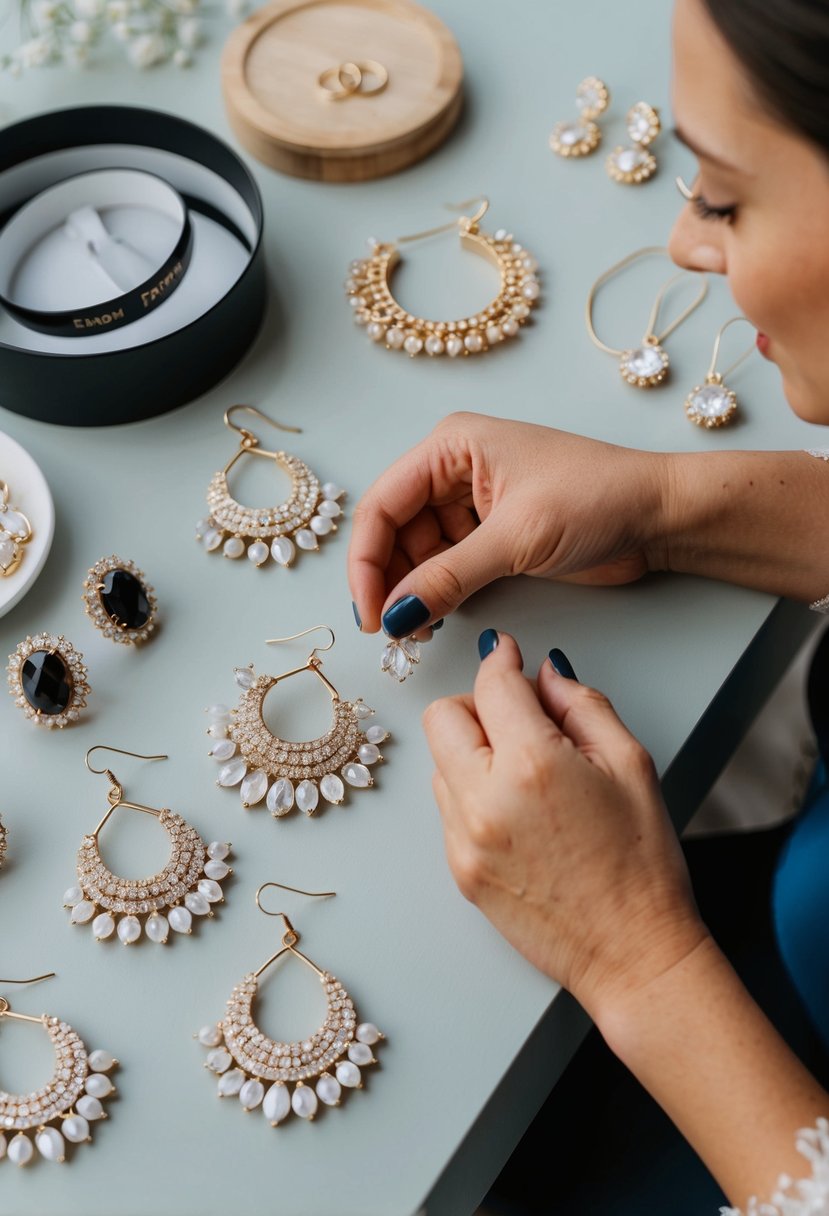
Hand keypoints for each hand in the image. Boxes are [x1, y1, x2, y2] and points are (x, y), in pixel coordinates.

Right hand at [348, 412, 668, 634]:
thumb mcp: (517, 538)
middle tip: (393, 630)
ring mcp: (471, 505)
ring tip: (419, 629)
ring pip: (417, 555)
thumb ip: (449, 578)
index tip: (371, 613)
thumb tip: (397, 614)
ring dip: (414, 593)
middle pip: (394, 532)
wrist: (658, 517)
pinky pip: (446, 568)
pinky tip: (438, 618)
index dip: (367, 563)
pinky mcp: (491, 536)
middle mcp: (453, 471)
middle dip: (390, 581)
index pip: (383, 506)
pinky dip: (438, 595)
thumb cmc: (600, 497)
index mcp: (452, 447)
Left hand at [423, 631, 707, 1020]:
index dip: (502, 659)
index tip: (508, 652)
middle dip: (478, 706)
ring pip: (440, 762)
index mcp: (532, 765)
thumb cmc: (644, 865)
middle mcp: (484, 799)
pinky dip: (473, 794)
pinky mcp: (458, 870)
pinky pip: (447, 807)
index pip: (492, 684)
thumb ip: (583, 704)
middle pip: (443, 716)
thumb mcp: (631, 764)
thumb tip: (545, 672)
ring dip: (473, 752)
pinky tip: (520, 814)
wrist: (633, 954)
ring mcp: (463, 839)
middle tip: (521, 721)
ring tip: (528, 777)